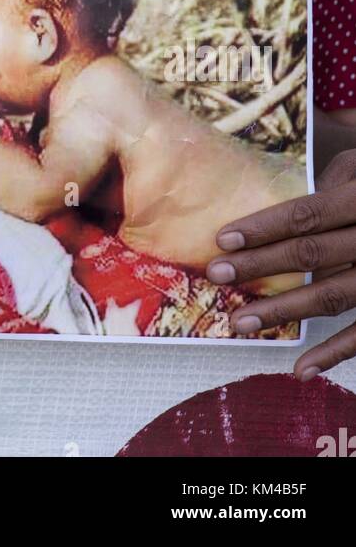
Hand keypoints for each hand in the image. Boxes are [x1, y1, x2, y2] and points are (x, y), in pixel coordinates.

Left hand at [206, 150, 355, 376]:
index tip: (222, 240)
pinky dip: (334, 353)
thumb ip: (332, 181)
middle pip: (311, 255)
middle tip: (216, 275)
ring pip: (332, 296)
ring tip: (239, 322)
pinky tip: (301, 369)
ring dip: (283, 312)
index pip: (306, 215)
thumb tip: (283, 204)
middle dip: (260, 266)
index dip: (263, 228)